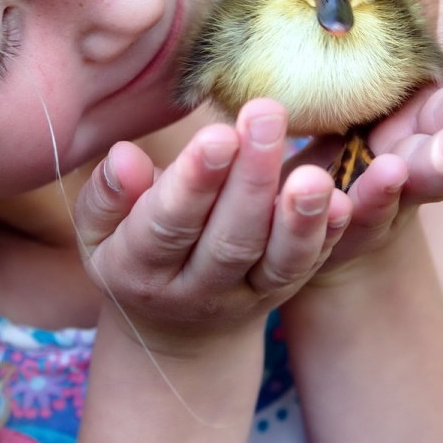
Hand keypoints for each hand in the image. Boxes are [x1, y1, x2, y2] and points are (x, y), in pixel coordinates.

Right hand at [72, 99, 352, 353]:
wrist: (175, 328)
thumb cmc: (133, 251)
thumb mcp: (99, 231)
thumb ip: (108, 196)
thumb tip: (123, 156)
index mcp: (139, 267)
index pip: (168, 223)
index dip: (194, 181)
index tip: (219, 134)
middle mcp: (194, 289)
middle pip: (229, 238)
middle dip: (251, 178)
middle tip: (268, 115)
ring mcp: (243, 294)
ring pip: (276, 261)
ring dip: (299, 217)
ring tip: (314, 174)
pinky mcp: (280, 291)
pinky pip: (306, 267)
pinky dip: (326, 236)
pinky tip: (343, 201)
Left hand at [307, 0, 442, 275]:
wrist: (315, 197)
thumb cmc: (358, 110)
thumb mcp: (383, 56)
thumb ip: (402, 9)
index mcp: (442, 100)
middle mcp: (433, 145)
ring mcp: (403, 187)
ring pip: (437, 171)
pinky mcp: (361, 220)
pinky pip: (371, 210)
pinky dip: (382, 194)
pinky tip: (388, 174)